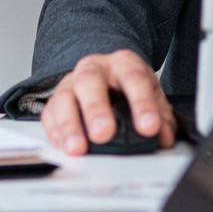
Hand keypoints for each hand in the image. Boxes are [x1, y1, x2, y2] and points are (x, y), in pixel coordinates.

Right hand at [40, 50, 176, 155]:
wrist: (108, 78)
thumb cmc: (128, 90)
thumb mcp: (152, 98)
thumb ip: (161, 118)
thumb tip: (162, 138)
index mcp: (123, 64)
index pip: (133, 78)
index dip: (142, 103)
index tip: (149, 127)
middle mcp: (94, 68)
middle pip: (90, 81)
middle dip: (96, 108)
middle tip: (103, 134)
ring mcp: (71, 83)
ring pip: (64, 97)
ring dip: (70, 125)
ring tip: (78, 148)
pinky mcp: (55, 102)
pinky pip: (49, 114)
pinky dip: (56, 133)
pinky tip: (64, 146)